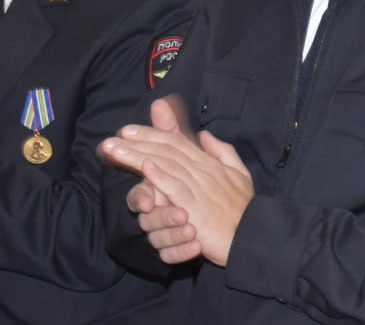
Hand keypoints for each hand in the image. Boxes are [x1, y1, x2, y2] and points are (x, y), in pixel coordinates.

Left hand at [101, 99, 253, 266]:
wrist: (252, 234)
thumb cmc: (243, 208)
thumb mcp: (239, 173)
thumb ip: (222, 152)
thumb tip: (204, 134)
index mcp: (210, 163)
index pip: (177, 142)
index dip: (152, 133)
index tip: (128, 130)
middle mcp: (203, 170)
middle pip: (166, 149)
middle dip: (138, 141)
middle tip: (113, 136)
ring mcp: (199, 187)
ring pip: (165, 164)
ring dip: (138, 154)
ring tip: (114, 148)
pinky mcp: (195, 207)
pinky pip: (175, 187)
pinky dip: (159, 175)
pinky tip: (143, 166)